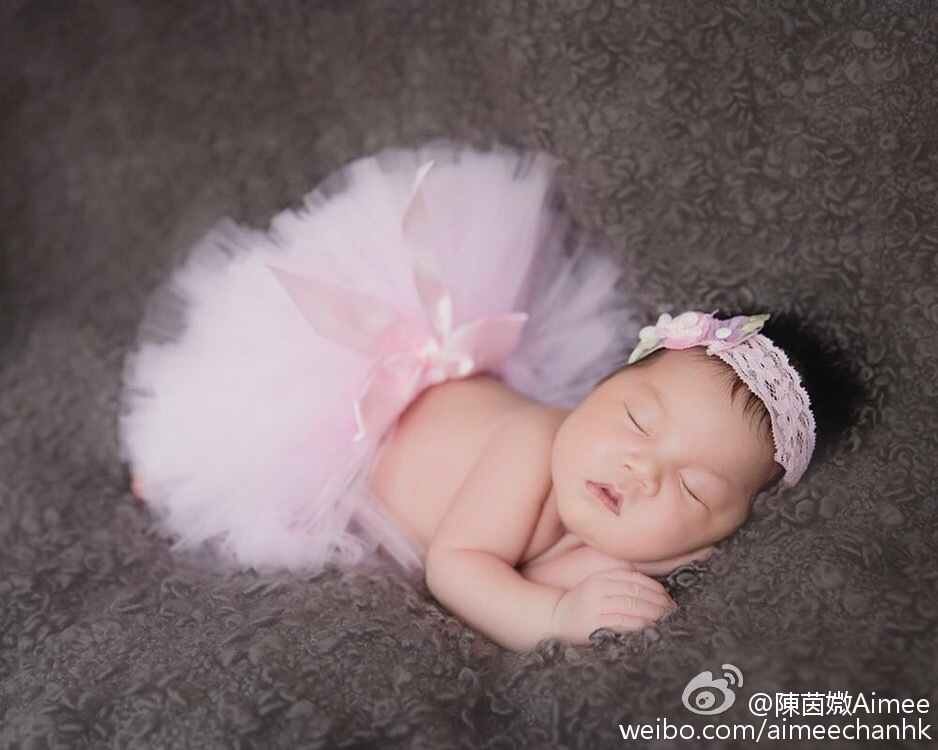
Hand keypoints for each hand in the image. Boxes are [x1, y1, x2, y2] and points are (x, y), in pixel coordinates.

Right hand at [550, 569, 675, 644]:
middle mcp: (598, 588)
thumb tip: (656, 593)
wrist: (557, 619)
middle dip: (659, 602)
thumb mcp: (599, 587)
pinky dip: (640, 624)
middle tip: (672, 611)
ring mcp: (595, 605)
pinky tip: (651, 627)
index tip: (668, 598)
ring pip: (632, 605)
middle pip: (636, 592)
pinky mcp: (593, 623)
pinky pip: (623, 622)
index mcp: (602, 577)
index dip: (656, 588)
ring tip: (666, 619)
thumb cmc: (584, 605)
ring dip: (653, 613)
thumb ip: (621, 585)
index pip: (635, 578)